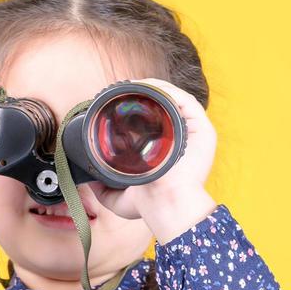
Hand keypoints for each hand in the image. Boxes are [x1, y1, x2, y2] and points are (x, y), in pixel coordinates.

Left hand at [84, 77, 215, 220]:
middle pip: (163, 107)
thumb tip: (88, 178)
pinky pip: (184, 100)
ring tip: (129, 85)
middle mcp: (182, 139)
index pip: (154, 122)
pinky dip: (165, 90)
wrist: (164, 205)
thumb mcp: (118, 198)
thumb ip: (103, 188)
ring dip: (151, 88)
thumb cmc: (149, 205)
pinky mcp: (202, 129)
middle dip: (142, 95)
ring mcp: (193, 132)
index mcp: (167, 151)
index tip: (114, 104)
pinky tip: (146, 86)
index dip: (136, 109)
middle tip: (119, 91)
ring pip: (173, 100)